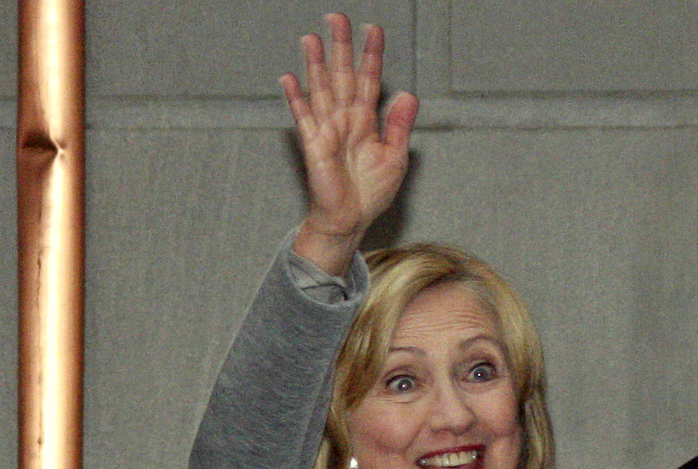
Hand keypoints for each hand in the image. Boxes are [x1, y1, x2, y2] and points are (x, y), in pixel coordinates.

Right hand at [282, 13, 418, 275]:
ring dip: (316, 64)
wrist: (352, 219)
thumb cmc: (371, 191)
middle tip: (337, 17)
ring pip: (321, 89)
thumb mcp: (395, 156)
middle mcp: (345, 119)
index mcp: (366, 120)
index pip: (369, 79)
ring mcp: (327, 129)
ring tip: (312, 38)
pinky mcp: (314, 145)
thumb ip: (399, 125)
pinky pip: (304, 118)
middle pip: (342, 75)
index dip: (371, 55)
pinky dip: (296, 99)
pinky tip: (289, 79)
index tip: (374, 30)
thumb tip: (408, 94)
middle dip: (340, 47)